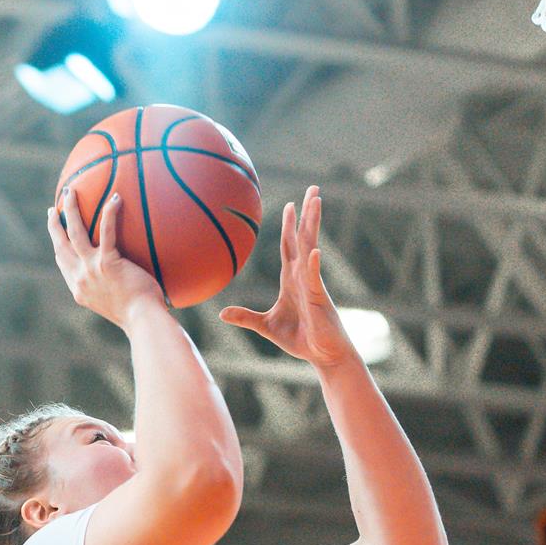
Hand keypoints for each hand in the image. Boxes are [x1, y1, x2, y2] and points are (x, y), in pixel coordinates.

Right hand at [48, 190, 163, 327]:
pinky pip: (106, 231)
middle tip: (53, 207)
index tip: (56, 231)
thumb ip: (112, 288)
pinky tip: (115, 198)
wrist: (142, 321)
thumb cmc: (139, 315)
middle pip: (60, 245)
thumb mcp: (116, 304)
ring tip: (70, 191)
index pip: (63, 262)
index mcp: (79, 289)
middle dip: (54, 224)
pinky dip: (109, 213)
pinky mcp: (107, 262)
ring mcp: (91, 269)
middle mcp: (79, 278)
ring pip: (74, 233)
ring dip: (70, 210)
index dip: (58, 244)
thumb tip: (125, 279)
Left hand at [220, 186, 355, 368]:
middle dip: (307, 214)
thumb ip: (245, 317)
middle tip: (313, 189)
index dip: (289, 225)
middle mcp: (304, 276)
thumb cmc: (300, 339)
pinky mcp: (318, 300)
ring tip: (316, 203)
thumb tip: (222, 313)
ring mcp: (312, 285)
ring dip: (312, 225)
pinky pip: (314, 279)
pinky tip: (313, 250)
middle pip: (304, 238)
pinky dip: (313, 264)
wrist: (323, 356)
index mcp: (292, 279)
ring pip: (311, 249)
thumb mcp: (266, 326)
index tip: (290, 205)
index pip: (290, 246)